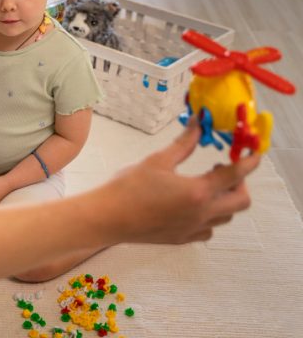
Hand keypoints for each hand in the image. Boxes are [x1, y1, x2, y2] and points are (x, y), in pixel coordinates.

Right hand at [106, 121, 257, 244]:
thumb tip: (198, 123)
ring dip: (224, 200)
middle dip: (239, 184)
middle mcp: (202, 213)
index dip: (248, 162)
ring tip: (205, 186)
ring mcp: (193, 229)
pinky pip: (208, 229)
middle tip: (222, 170)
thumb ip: (183, 144)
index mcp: (198, 191)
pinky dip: (209, 217)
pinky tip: (192, 206)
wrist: (107, 218)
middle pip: (241, 201)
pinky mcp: (182, 238)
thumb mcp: (157, 161)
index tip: (254, 154)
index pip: (235, 175)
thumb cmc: (128, 187)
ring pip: (226, 217)